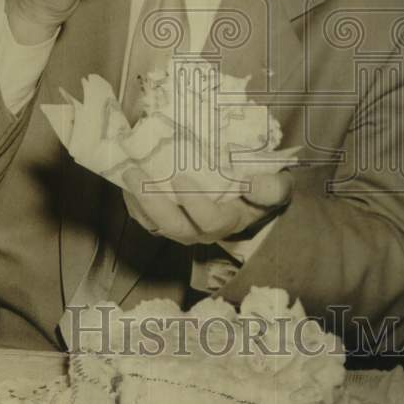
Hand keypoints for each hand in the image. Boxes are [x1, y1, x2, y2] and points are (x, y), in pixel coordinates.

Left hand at [121, 169, 293, 245]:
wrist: (249, 196)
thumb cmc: (261, 188)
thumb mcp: (276, 187)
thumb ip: (272, 188)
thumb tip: (254, 183)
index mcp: (229, 221)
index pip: (210, 222)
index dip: (194, 205)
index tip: (181, 177)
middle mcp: (202, 231)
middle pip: (175, 228)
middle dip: (153, 203)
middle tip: (137, 174)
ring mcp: (182, 227)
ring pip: (154, 223)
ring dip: (138, 200)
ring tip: (127, 172)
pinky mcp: (166, 219)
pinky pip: (144, 217)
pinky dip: (132, 200)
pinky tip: (126, 178)